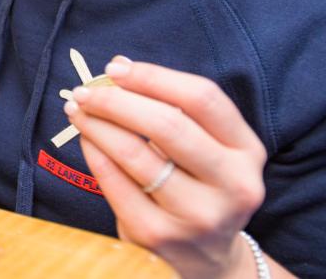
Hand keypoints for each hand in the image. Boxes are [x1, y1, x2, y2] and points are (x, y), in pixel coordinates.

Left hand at [64, 57, 268, 278]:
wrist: (208, 259)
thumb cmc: (199, 186)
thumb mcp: (208, 148)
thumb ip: (174, 108)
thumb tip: (120, 67)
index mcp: (247, 152)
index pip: (202, 98)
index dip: (153, 77)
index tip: (115, 68)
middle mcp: (232, 185)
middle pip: (168, 124)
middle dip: (117, 100)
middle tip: (85, 90)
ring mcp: (197, 215)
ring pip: (135, 153)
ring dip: (97, 124)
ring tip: (78, 110)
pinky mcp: (158, 235)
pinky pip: (115, 182)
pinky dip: (94, 153)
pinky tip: (86, 139)